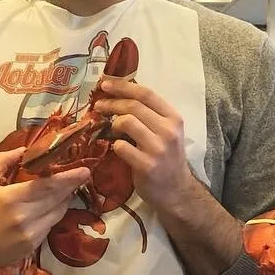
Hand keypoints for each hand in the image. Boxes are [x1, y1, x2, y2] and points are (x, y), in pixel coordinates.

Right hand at [0, 148, 90, 272]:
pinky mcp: (33, 246)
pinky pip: (50, 226)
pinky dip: (55, 214)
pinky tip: (55, 206)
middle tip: (83, 175)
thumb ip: (3, 161)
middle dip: (72, 186)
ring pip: (58, 213)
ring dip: (65, 200)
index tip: (84, 170)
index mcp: (11, 198)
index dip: (68, 178)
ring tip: (69, 189)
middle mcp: (24, 217)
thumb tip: (24, 150)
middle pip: (57, 199)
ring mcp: (30, 234)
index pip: (47, 186)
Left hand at [92, 78, 195, 209]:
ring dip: (113, 124)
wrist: (176, 191)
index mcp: (173, 118)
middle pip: (133, 106)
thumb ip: (149, 115)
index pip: (146, 94)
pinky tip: (117, 148)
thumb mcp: (166, 132)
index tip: (105, 84)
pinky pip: (121, 146)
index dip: (123, 86)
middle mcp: (168, 130)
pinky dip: (115, 145)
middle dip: (111, 103)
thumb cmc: (167, 159)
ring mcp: (158, 148)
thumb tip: (120, 96)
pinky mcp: (147, 165)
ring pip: (127, 122)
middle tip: (98, 106)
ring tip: (111, 129)